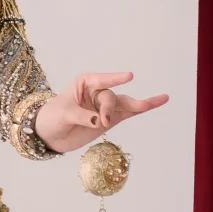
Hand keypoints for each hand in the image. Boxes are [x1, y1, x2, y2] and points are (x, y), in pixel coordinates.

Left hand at [31, 71, 167, 155]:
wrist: (51, 135)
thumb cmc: (53, 117)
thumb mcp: (63, 114)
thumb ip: (82, 116)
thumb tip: (99, 121)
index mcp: (84, 83)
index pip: (102, 80)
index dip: (115, 78)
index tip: (130, 76)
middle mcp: (97, 91)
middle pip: (111, 97)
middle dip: (109, 109)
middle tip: (102, 121)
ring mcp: (105, 106)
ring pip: (124, 103)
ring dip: (138, 105)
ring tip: (161, 99)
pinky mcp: (111, 119)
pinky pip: (128, 113)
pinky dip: (142, 109)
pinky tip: (158, 102)